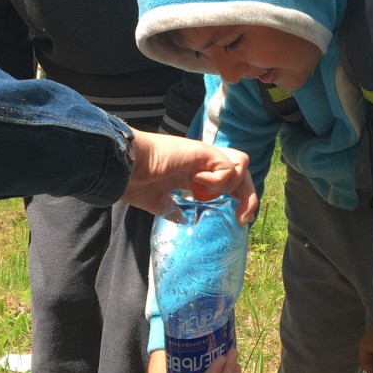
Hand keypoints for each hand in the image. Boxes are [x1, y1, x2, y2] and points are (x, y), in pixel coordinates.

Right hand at [124, 131, 256, 221]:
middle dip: (249, 196)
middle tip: (242, 217)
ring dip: (234, 186)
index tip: (239, 219)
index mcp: (196, 173)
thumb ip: (173, 209)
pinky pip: (226, 167)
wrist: (123, 168)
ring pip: (241, 164)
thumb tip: (183, 220)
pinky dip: (217, 181)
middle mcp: (204, 163)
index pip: (230, 181)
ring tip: (213, 195)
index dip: (241, 199)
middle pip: (243, 172)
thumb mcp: (157, 203)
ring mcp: (204, 156)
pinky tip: (197, 183)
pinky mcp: (201, 152)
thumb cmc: (134, 180)